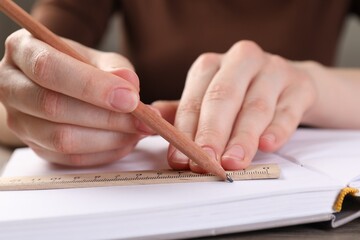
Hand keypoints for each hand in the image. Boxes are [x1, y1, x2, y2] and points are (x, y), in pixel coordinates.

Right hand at [0, 29, 153, 165]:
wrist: (62, 84)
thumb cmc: (79, 66)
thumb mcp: (98, 57)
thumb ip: (115, 68)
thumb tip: (129, 86)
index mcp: (23, 51)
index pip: (49, 69)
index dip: (91, 86)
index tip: (130, 98)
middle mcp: (11, 85)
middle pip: (54, 107)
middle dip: (107, 117)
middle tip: (143, 120)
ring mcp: (18, 120)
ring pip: (62, 139)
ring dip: (109, 139)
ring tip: (137, 131)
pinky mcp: (35, 146)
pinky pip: (69, 158)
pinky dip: (104, 153)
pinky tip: (124, 141)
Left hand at [154, 40, 316, 171]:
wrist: (289, 84)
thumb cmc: (242, 95)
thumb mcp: (210, 99)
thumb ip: (182, 112)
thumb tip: (150, 122)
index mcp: (211, 65)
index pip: (194, 100)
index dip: (185, 131)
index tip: (179, 159)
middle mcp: (241, 61)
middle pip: (222, 98)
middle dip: (212, 133)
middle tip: (205, 161)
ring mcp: (273, 69)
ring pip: (255, 106)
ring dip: (242, 138)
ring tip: (233, 161)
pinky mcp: (299, 85)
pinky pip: (288, 110)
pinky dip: (277, 129)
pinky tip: (268, 145)